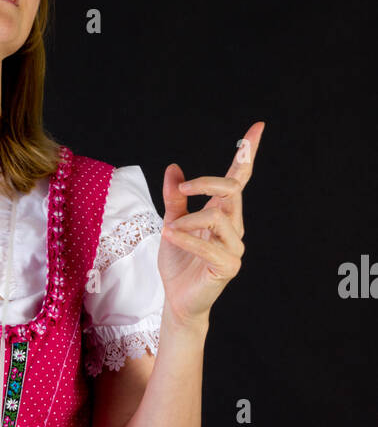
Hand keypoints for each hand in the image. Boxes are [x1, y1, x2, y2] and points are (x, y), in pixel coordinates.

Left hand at [158, 121, 264, 326]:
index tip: (257, 127)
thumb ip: (175, 199)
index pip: (239, 178)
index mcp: (224, 213)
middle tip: (182, 190)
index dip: (248, 153)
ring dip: (189, 221)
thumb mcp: (172, 224)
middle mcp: (234, 226)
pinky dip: (186, 239)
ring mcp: (234, 247)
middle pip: (232, 190)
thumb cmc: (178, 263)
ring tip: (169, 231)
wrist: (176, 300)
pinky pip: (209, 245)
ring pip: (218, 217)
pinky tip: (171, 237)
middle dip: (206, 184)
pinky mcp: (228, 266)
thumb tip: (174, 169)